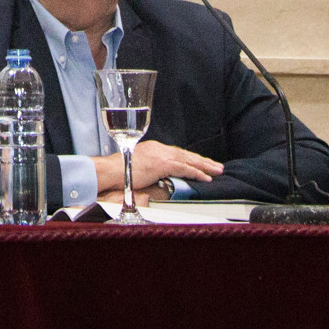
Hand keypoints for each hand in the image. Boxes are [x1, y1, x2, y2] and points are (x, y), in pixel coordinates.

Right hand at [91, 141, 222, 197]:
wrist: (111, 171)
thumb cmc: (120, 172)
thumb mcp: (139, 169)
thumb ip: (152, 171)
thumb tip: (161, 180)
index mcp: (154, 148)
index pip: (177, 153)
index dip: (191, 159)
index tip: (202, 163)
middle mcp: (159, 148)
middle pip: (186, 154)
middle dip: (203, 161)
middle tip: (217, 166)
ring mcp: (160, 155)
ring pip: (188, 159)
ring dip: (204, 166)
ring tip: (217, 171)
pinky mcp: (161, 164)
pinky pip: (183, 168)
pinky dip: (196, 173)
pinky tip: (205, 177)